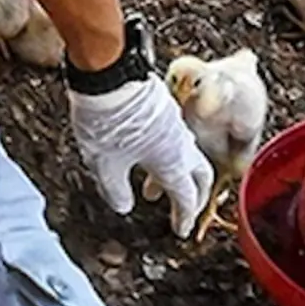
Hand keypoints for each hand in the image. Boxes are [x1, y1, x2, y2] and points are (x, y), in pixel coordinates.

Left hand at [67, 74, 214, 230]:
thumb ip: (116, 191)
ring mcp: (174, 124)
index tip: (182, 229)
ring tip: (161, 187)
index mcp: (171, 162)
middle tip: (187, 209)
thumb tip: (123, 206)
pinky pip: (177, 138)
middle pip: (200, 175)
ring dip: (182, 174)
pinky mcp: (164, 109)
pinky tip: (152, 155)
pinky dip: (172, 154)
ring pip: (189, 155)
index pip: (186, 197)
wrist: (108, 76)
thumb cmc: (107, 121)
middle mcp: (180, 144)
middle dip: (197, 196)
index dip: (185, 217)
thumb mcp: (104, 166)